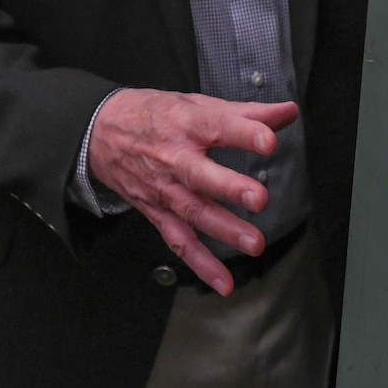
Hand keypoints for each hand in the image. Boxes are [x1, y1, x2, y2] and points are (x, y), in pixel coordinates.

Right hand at [86, 88, 298, 293]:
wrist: (100, 132)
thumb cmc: (153, 115)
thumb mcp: (196, 103)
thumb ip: (246, 112)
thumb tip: (288, 112)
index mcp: (186, 123)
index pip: (216, 125)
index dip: (243, 132)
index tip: (268, 140)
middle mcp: (174, 158)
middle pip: (200, 175)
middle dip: (229, 187)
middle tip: (258, 198)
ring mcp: (164, 189)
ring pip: (193, 212)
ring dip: (224, 230)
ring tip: (254, 243)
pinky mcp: (157, 213)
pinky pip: (179, 241)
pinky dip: (200, 264)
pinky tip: (224, 283)